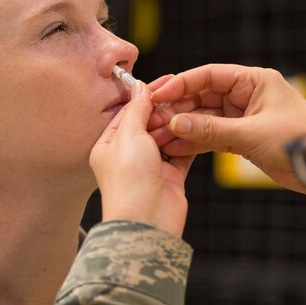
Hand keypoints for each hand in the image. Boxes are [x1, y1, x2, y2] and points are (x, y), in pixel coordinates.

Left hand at [90, 78, 194, 237]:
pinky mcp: (170, 178)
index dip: (144, 97)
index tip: (164, 82)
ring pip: (166, 138)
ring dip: (177, 125)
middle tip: (181, 95)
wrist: (147, 222)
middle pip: (148, 125)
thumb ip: (136, 109)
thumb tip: (139, 87)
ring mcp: (150, 168)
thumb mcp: (129, 135)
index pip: (127, 114)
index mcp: (109, 146)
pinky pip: (181, 154)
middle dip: (163, 111)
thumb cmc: (129, 182)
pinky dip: (188, 142)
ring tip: (191, 108)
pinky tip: (197, 128)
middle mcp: (128, 157)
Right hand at [151, 64, 305, 196]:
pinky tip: (176, 146)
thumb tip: (175, 123)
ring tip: (159, 136)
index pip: (209, 76)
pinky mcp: (243, 137)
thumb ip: (210, 129)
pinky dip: (196, 141)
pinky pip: (213, 135)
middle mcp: (247, 95)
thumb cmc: (299, 141)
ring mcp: (244, 117)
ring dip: (183, 127)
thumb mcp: (251, 134)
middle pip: (203, 96)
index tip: (159, 95)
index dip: (182, 84)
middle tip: (153, 118)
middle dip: (178, 108)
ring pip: (205, 118)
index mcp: (254, 81)